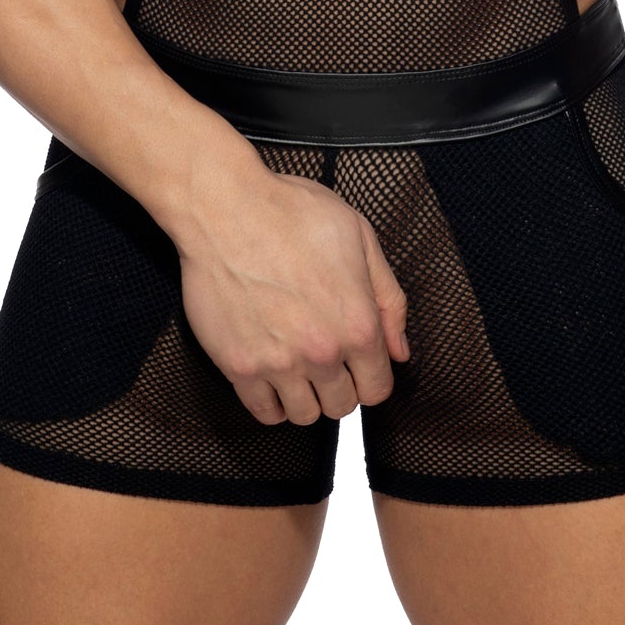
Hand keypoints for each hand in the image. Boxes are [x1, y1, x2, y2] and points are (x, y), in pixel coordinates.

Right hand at [174, 165, 410, 425]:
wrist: (225, 209)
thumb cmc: (291, 213)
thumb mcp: (359, 237)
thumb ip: (388, 297)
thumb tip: (399, 350)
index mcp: (357, 323)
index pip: (378, 388)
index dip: (371, 375)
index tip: (357, 363)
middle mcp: (321, 352)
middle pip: (342, 406)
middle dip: (339, 386)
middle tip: (325, 360)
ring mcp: (278, 363)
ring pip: (304, 416)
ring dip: (306, 396)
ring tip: (298, 367)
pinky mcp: (239, 366)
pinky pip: (263, 412)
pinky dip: (271, 402)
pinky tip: (271, 376)